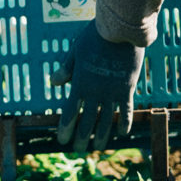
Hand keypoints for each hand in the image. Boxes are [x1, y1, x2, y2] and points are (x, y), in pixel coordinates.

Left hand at [51, 21, 144, 151]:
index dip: (65, 128)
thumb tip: (54, 83)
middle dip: (81, 137)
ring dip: (101, 136)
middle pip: (87, 121)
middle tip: (78, 150)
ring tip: (97, 148)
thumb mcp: (75, 51)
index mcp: (79, 84)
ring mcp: (112, 92)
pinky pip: (126, 111)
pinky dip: (124, 123)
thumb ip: (66, 69)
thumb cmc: (95, 37)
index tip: (62, 140)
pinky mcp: (127, 89)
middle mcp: (95, 92)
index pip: (70, 112)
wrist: (120, 31)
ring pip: (106, 121)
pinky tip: (121, 133)